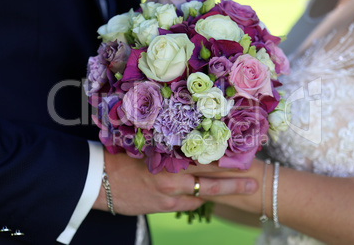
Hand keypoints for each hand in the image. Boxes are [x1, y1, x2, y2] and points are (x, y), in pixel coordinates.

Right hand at [92, 150, 257, 214]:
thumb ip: (170, 148)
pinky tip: (203, 195)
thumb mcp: (148, 147)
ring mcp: (169, 195)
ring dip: (219, 192)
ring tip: (240, 189)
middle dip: (233, 183)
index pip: (204, 158)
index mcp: (170, 157)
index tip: (244, 156)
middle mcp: (173, 177)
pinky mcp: (164, 207)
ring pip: (202, 195)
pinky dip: (197, 199)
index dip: (225, 159)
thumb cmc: (122, 158)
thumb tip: (190, 145)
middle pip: (209, 181)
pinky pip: (188, 205)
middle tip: (253, 182)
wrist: (100, 180)